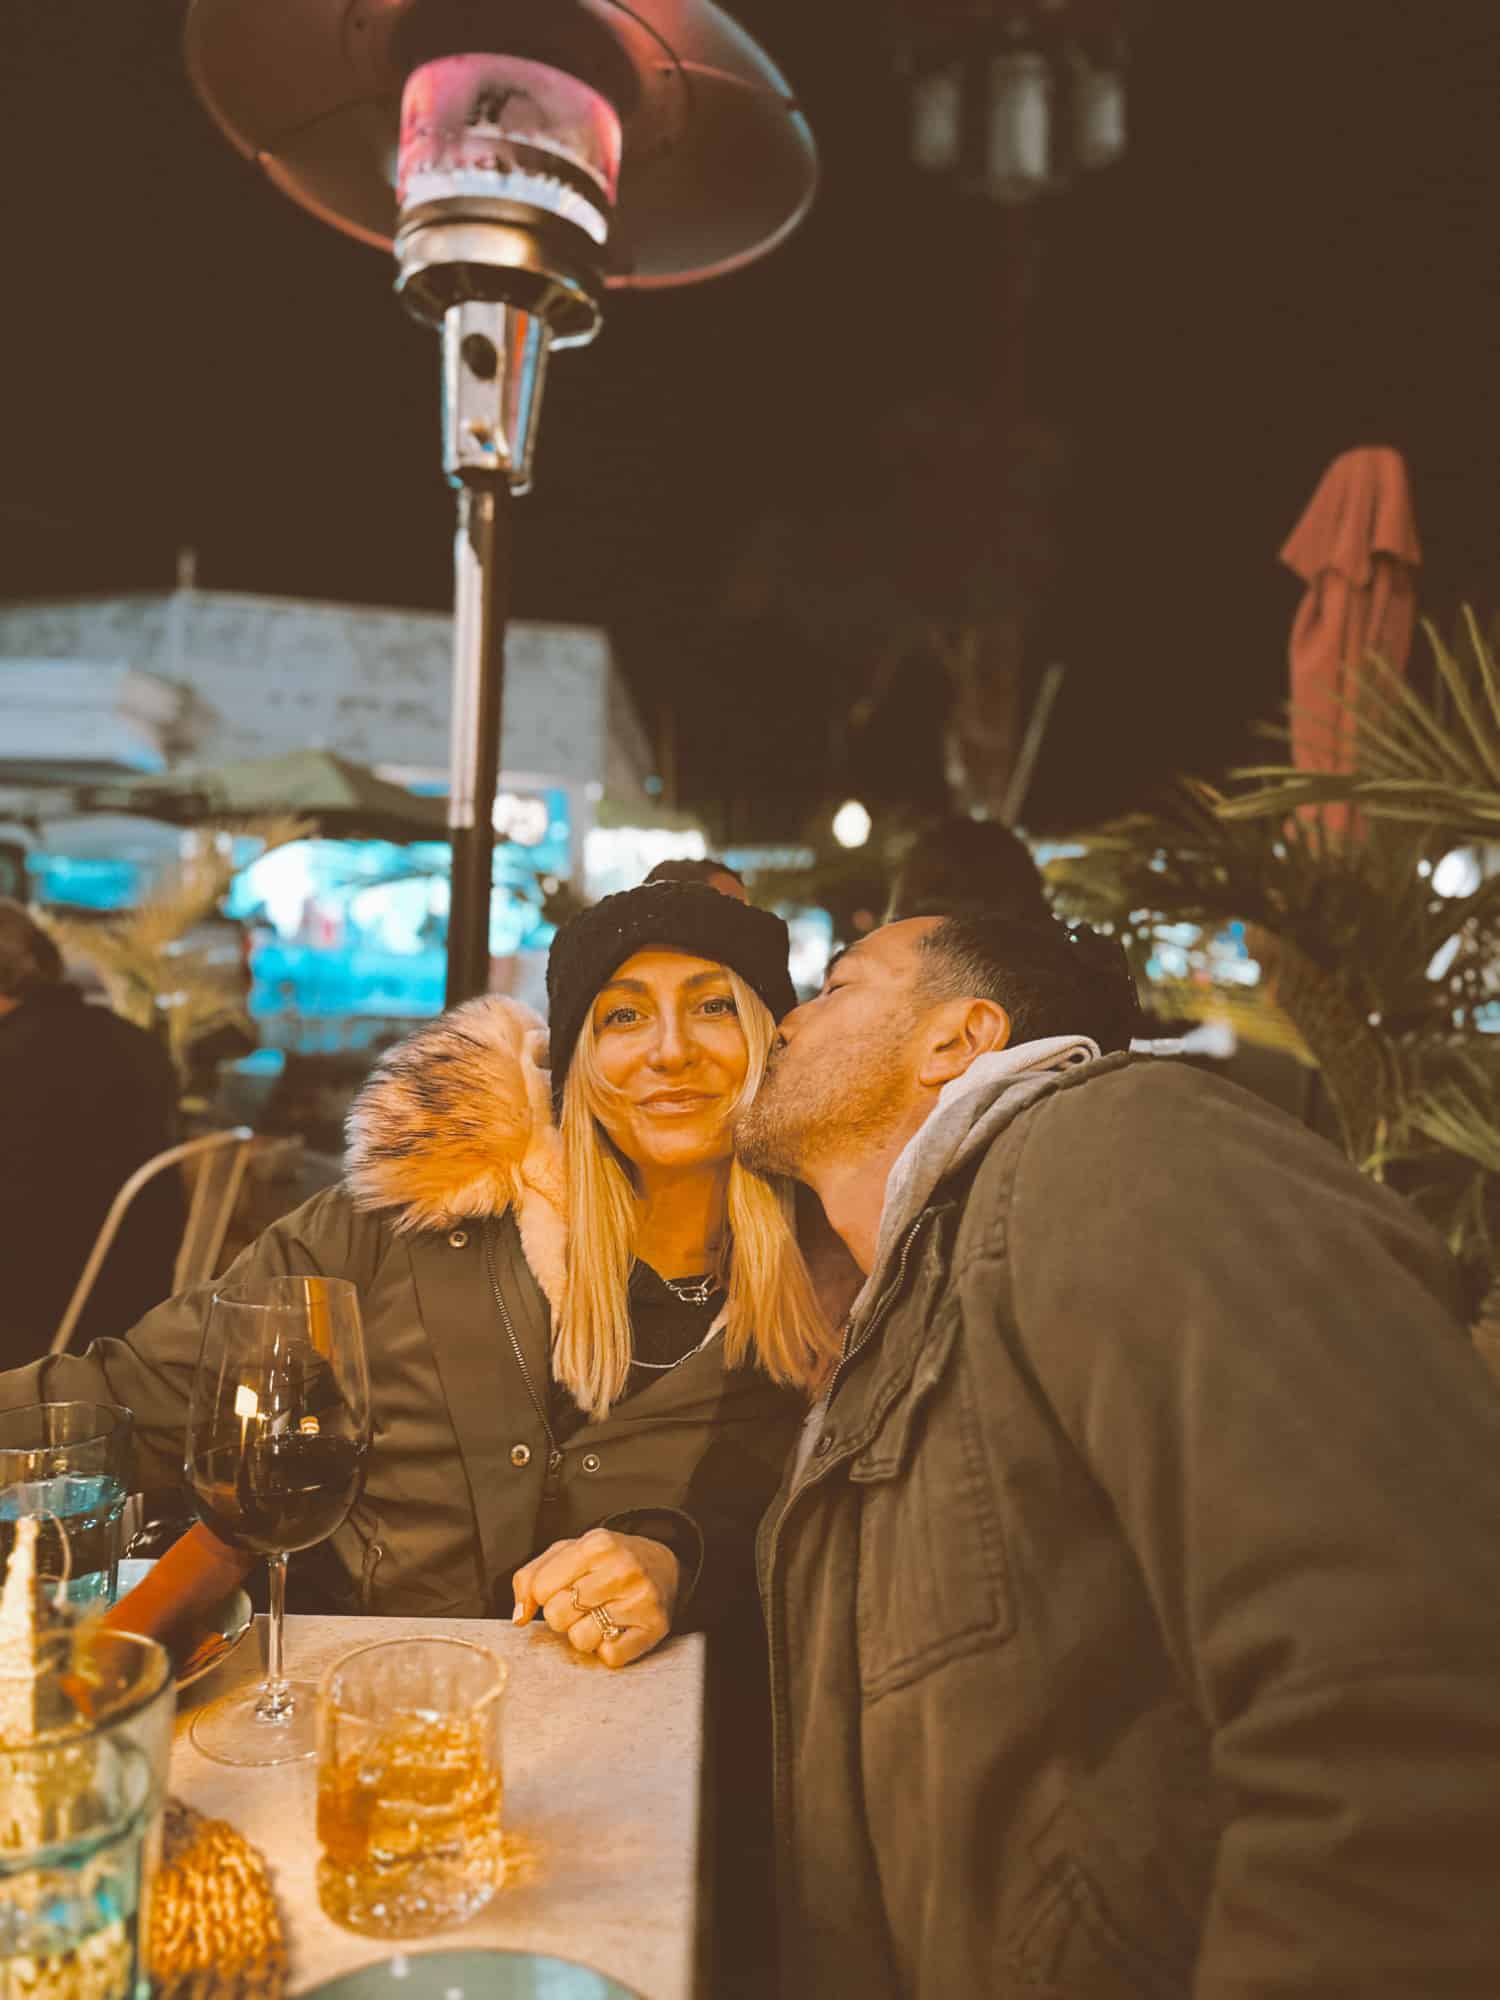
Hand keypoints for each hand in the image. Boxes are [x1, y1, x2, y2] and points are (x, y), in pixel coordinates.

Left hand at [511, 1529, 680, 1667]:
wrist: (663, 1566)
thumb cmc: (606, 1561)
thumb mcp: (567, 1552)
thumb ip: (532, 1577)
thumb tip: (519, 1616)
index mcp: (597, 1544)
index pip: (541, 1588)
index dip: (544, 1594)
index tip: (561, 1587)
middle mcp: (622, 1569)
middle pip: (557, 1615)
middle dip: (563, 1614)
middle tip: (582, 1602)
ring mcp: (641, 1599)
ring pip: (580, 1640)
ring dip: (585, 1633)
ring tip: (601, 1614)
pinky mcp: (654, 1628)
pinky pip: (609, 1657)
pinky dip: (608, 1649)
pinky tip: (618, 1628)